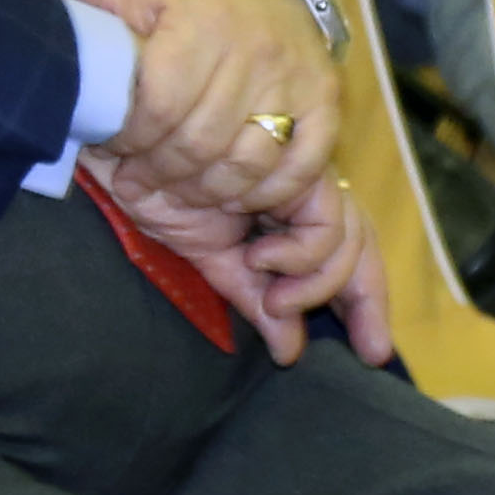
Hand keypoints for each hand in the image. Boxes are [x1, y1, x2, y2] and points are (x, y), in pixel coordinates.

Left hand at [0, 0, 338, 217]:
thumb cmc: (183, 7)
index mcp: (199, 24)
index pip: (160, 105)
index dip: (131, 138)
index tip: (114, 145)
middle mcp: (255, 52)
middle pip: (201, 143)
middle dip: (162, 170)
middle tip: (138, 177)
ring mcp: (297, 82)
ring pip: (247, 165)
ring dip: (205, 189)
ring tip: (174, 185)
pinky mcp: (328, 110)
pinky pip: (296, 171)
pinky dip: (259, 191)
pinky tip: (226, 187)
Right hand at [92, 160, 393, 368]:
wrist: (122, 143)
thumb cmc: (156, 188)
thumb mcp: (210, 258)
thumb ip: (254, 297)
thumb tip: (289, 351)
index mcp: (283, 207)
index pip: (342, 251)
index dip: (363, 299)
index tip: (369, 351)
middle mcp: (300, 187)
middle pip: (360, 240)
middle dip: (369, 299)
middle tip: (371, 350)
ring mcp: (300, 170)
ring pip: (351, 234)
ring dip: (319, 283)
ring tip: (277, 302)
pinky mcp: (297, 160)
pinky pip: (328, 219)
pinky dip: (302, 252)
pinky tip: (261, 259)